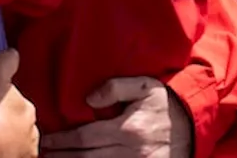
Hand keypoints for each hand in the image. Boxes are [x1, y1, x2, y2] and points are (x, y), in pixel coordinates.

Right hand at [0, 49, 38, 157]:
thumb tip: (13, 51)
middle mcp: (32, 134)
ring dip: (8, 142)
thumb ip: (6, 62)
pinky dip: (4, 153)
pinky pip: (10, 156)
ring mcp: (24, 152)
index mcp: (29, 112)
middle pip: (22, 128)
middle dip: (12, 126)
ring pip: (18, 145)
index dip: (10, 106)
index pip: (22, 107)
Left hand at [39, 77, 191, 156]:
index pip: (84, 138)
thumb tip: (88, 99)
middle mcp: (132, 151)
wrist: (195, 124)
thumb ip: (115, 88)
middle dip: (61, 157)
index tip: (44, 140)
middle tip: (41, 153)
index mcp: (128, 129)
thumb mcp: (143, 87)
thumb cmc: (164, 103)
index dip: (61, 141)